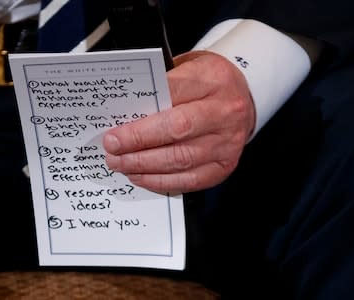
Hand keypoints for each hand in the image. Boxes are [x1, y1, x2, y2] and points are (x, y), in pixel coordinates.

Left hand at [103, 50, 255, 193]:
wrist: (242, 98)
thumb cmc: (206, 83)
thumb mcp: (186, 68)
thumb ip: (159, 88)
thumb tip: (123, 114)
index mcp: (212, 79)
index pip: (171, 95)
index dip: (141, 116)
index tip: (114, 130)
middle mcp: (224, 111)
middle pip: (177, 129)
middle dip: (138, 142)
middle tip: (112, 148)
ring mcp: (227, 141)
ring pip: (181, 158)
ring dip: (145, 165)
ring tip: (121, 164)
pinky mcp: (225, 165)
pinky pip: (190, 180)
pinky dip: (161, 181)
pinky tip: (141, 176)